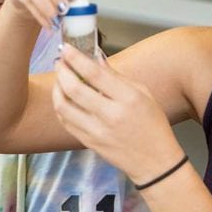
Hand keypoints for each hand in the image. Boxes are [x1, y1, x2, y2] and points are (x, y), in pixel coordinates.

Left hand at [52, 44, 183, 183]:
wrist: (155, 162)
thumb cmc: (153, 125)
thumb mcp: (144, 94)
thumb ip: (118, 76)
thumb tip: (96, 59)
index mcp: (128, 99)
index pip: (95, 74)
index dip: (76, 59)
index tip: (67, 49)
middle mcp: (111, 115)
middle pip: (74, 88)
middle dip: (62, 71)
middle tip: (60, 62)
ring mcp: (97, 131)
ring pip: (64, 106)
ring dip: (56, 88)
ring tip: (59, 79)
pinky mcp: (89, 142)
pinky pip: (65, 121)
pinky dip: (60, 107)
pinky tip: (63, 98)